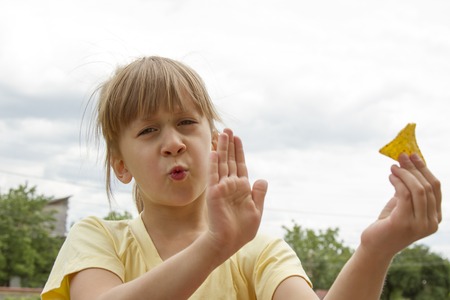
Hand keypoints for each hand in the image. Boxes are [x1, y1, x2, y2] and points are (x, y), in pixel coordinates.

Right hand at [205, 128, 267, 258]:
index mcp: (241, 188)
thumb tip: (262, 179)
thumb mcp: (255, 210)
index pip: (240, 165)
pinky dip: (214, 164)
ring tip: (221, 133)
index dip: (238, 151)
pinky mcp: (214, 193)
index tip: (237, 137)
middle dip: (229, 145)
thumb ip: (259, 194)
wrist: (228, 242)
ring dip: (221, 149)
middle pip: (229, 160)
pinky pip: (214, 176)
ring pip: (221, 163)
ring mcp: (221, 188)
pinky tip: (214, 152)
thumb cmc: (242, 229)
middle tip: (227, 129)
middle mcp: (230, 185)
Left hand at [361, 153, 441, 256]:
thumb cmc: (388, 224)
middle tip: (401, 156)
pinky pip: (404, 195)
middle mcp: (431, 223)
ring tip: (393, 166)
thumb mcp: (403, 205)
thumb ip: (410, 190)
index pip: (436, 188)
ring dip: (405, 174)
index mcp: (435, 218)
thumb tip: (408, 164)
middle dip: (414, 168)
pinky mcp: (404, 223)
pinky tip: (390, 176)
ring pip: (418, 190)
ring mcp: (419, 224)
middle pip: (428, 187)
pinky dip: (397, 182)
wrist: (376, 246)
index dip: (425, 169)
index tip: (414, 156)